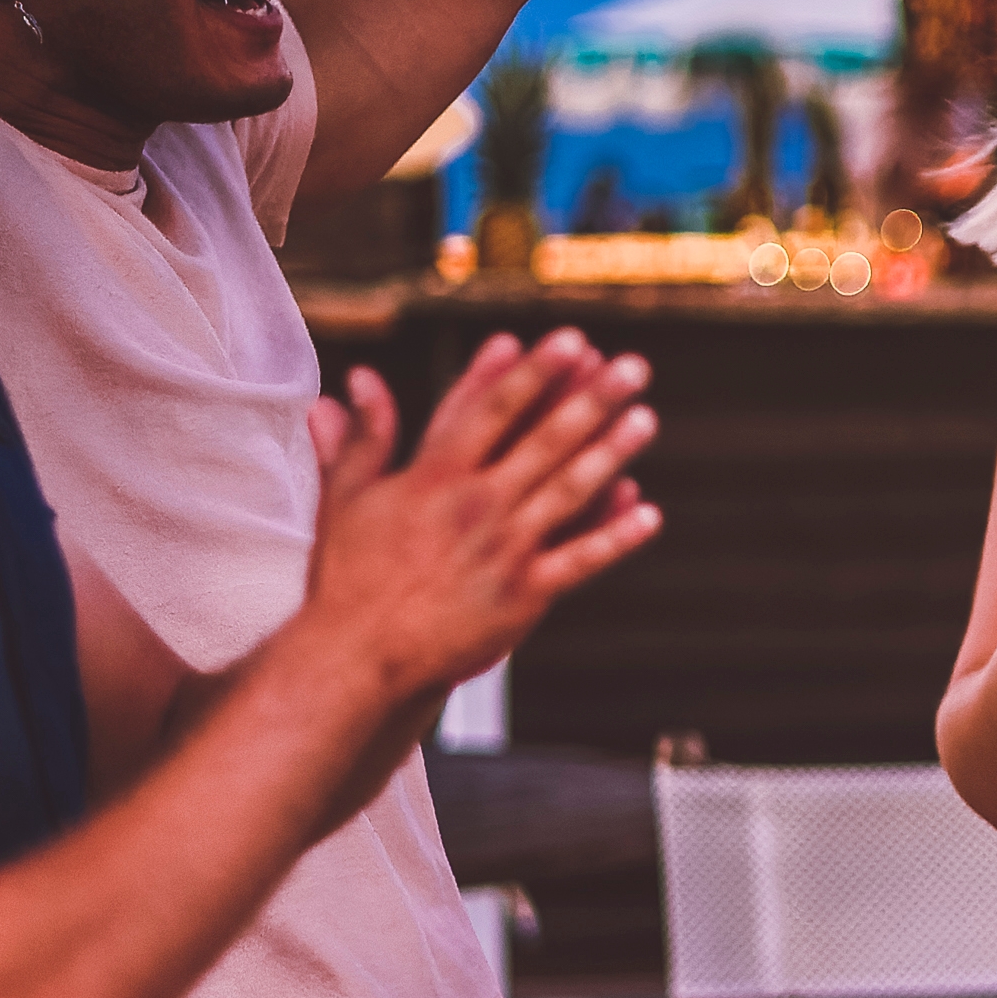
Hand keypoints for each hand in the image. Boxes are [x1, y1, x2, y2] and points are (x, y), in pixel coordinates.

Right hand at [299, 334, 661, 697]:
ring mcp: (505, 550)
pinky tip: (649, 512)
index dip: (533, 372)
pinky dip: (615, 536)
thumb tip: (356, 377)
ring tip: (646, 417)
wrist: (359, 657)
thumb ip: (363, 437)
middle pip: (544, 441)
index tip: (570, 340)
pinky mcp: (523, 594)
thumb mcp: (347, 498)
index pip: (491, 410)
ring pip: (569, 491)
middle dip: (590, 400)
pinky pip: (579, 560)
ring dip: (612, 453)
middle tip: (633, 366)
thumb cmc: (348, 577)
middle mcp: (476, 505)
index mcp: (434, 477)